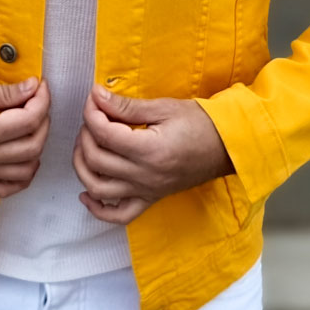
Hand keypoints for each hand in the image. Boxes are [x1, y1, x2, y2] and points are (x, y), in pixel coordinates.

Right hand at [0, 75, 50, 197]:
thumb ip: (2, 92)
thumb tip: (32, 88)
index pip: (30, 119)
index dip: (42, 99)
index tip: (40, 85)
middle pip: (34, 145)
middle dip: (44, 120)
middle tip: (37, 102)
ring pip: (27, 169)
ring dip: (37, 147)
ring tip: (31, 126)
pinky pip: (8, 188)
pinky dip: (23, 176)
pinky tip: (24, 157)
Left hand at [73, 84, 234, 224]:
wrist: (227, 147)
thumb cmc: (200, 124)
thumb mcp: (164, 107)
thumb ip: (126, 106)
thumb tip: (96, 96)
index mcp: (149, 150)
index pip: (104, 133)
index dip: (91, 113)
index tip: (93, 99)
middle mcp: (144, 175)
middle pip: (96, 159)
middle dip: (86, 134)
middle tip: (93, 117)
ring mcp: (146, 191)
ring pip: (98, 188)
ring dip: (82, 167)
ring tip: (86, 146)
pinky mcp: (150, 199)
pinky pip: (118, 214)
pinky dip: (97, 209)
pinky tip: (86, 193)